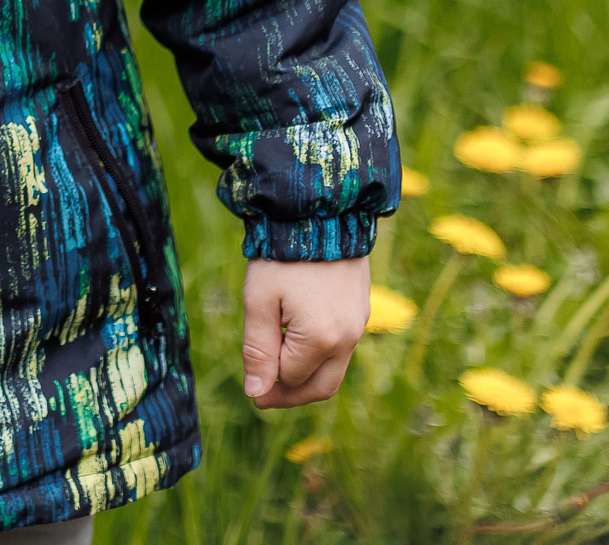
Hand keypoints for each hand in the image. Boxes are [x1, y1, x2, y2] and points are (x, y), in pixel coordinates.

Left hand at [241, 255, 368, 407]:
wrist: (318, 213)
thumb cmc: (282, 257)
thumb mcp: (259, 301)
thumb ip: (257, 349)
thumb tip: (255, 392)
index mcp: (322, 339)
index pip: (291, 378)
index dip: (267, 383)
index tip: (248, 384)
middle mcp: (348, 339)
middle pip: (321, 387)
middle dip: (291, 396)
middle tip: (261, 394)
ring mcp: (358, 326)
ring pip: (333, 371)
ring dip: (305, 378)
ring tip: (274, 370)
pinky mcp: (360, 313)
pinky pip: (341, 350)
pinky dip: (318, 358)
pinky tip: (293, 344)